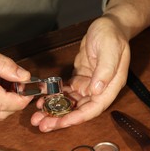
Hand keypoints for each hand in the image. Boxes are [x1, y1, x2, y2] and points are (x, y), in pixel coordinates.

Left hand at [31, 16, 129, 131]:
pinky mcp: (79, 80)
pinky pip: (65, 92)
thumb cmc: (111, 35)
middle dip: (61, 119)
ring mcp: (88, 86)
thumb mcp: (110, 49)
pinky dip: (54, 97)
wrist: (108, 25)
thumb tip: (96, 90)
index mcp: (110, 86)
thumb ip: (105, 70)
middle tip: (43, 124)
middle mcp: (99, 90)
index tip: (62, 122)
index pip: (94, 108)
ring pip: (70, 104)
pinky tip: (42, 100)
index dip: (78, 117)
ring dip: (54, 111)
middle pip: (79, 110)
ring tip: (38, 117)